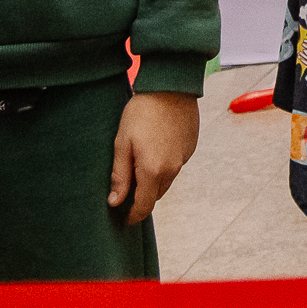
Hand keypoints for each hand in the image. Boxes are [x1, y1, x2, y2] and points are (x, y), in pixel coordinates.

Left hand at [109, 90, 198, 222]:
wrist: (170, 87)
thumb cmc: (141, 113)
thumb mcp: (122, 143)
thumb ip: (119, 176)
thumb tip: (115, 202)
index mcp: (153, 171)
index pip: (144, 206)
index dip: (133, 216)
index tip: (125, 220)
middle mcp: (172, 170)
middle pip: (155, 195)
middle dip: (142, 197)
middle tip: (127, 188)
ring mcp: (184, 159)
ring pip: (166, 180)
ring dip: (154, 180)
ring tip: (140, 164)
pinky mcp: (190, 147)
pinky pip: (176, 165)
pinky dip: (165, 164)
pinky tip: (155, 147)